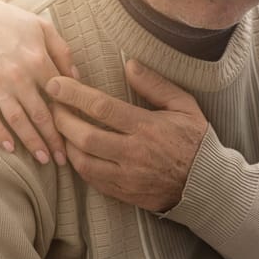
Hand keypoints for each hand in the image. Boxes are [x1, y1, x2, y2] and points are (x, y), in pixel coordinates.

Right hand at [0, 0, 78, 164]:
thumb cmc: (12, 22)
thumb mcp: (43, 27)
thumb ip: (63, 51)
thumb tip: (77, 78)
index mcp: (37, 59)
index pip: (59, 97)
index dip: (70, 118)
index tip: (78, 135)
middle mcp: (17, 74)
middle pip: (41, 114)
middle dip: (54, 140)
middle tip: (64, 160)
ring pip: (17, 120)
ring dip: (32, 142)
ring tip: (44, 160)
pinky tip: (10, 149)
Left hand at [46, 60, 207, 211]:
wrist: (207, 184)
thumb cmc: (194, 140)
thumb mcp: (184, 105)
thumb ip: (156, 85)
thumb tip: (129, 65)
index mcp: (147, 127)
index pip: (102, 107)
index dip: (74, 95)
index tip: (55, 84)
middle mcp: (134, 153)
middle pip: (86, 136)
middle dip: (61, 120)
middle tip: (52, 106)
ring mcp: (127, 177)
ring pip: (83, 161)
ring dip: (66, 143)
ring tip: (60, 128)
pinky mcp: (123, 193)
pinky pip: (92, 180)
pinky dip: (78, 164)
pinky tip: (75, 150)